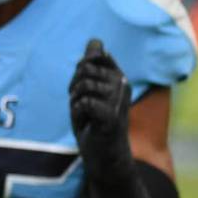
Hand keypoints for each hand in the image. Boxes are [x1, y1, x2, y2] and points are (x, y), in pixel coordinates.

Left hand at [69, 40, 133, 183]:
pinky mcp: (112, 116)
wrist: (104, 156)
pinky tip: (86, 123)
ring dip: (75, 102)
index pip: (95, 55)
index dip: (80, 70)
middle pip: (85, 69)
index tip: (82, 88)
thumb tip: (95, 41)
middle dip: (74, 87)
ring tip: (85, 115)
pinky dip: (77, 114)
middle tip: (81, 106)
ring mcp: (119, 100)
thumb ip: (91, 66)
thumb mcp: (90, 91)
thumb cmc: (95, 123)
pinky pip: (84, 103)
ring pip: (83, 85)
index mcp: (118, 76)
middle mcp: (123, 84)